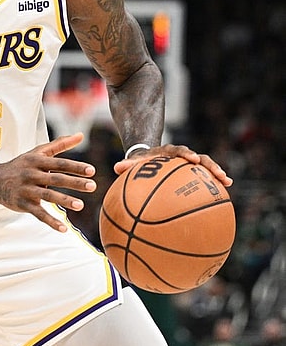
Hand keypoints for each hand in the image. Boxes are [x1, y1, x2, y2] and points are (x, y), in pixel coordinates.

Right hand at [0, 133, 96, 231]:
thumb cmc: (22, 165)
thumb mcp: (38, 152)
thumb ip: (60, 144)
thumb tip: (81, 135)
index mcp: (36, 161)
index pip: (59, 163)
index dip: (75, 167)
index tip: (92, 171)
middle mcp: (31, 174)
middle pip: (55, 178)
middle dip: (74, 182)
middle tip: (92, 186)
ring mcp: (26, 190)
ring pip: (47, 196)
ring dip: (64, 200)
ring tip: (80, 205)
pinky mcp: (23, 204)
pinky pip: (38, 214)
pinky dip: (50, 221)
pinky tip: (63, 228)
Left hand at [113, 144, 232, 186]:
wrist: (148, 159)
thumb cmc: (140, 164)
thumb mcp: (133, 163)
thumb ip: (127, 165)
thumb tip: (117, 168)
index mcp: (167, 153)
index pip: (178, 150)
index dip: (186, 154)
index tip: (193, 159)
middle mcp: (181, 156)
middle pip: (199, 157)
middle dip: (209, 164)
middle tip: (218, 173)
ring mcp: (189, 164)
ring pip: (206, 166)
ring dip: (216, 173)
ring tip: (227, 182)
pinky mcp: (193, 172)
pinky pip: (205, 177)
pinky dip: (214, 183)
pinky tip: (224, 194)